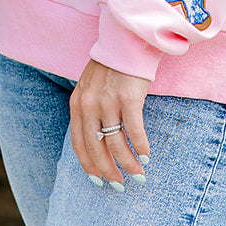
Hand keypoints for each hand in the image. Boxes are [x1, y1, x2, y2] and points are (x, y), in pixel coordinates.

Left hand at [70, 60, 150, 186]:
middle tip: (120, 185)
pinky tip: (147, 156)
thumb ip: (89, 110)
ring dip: (129, 164)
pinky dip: (141, 147)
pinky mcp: (129, 98)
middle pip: (97, 149)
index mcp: (77, 104)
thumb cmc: (112, 65)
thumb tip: (96, 140)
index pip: (79, 144)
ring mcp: (108, 102)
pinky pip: (134, 131)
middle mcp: (89, 105)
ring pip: (117, 144)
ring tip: (139, 175)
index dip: (89, 166)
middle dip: (109, 171)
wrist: (126, 40)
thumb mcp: (90, 86)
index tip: (98, 181)